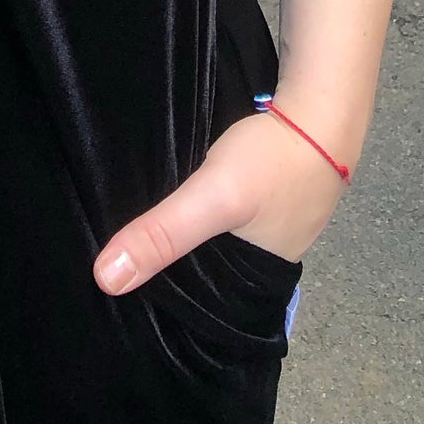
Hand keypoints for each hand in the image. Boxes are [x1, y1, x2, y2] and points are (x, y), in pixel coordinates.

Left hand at [91, 105, 349, 294]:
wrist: (319, 111)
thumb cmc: (273, 163)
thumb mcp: (213, 197)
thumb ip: (164, 233)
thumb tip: (104, 281)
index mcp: (253, 289)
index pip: (194, 312)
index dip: (156, 307)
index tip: (109, 299)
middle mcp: (259, 270)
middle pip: (197, 277)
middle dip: (160, 273)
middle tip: (106, 263)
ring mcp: (262, 235)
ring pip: (206, 248)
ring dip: (175, 243)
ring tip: (123, 239)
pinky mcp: (259, 204)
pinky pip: (215, 222)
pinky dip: (191, 217)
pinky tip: (163, 208)